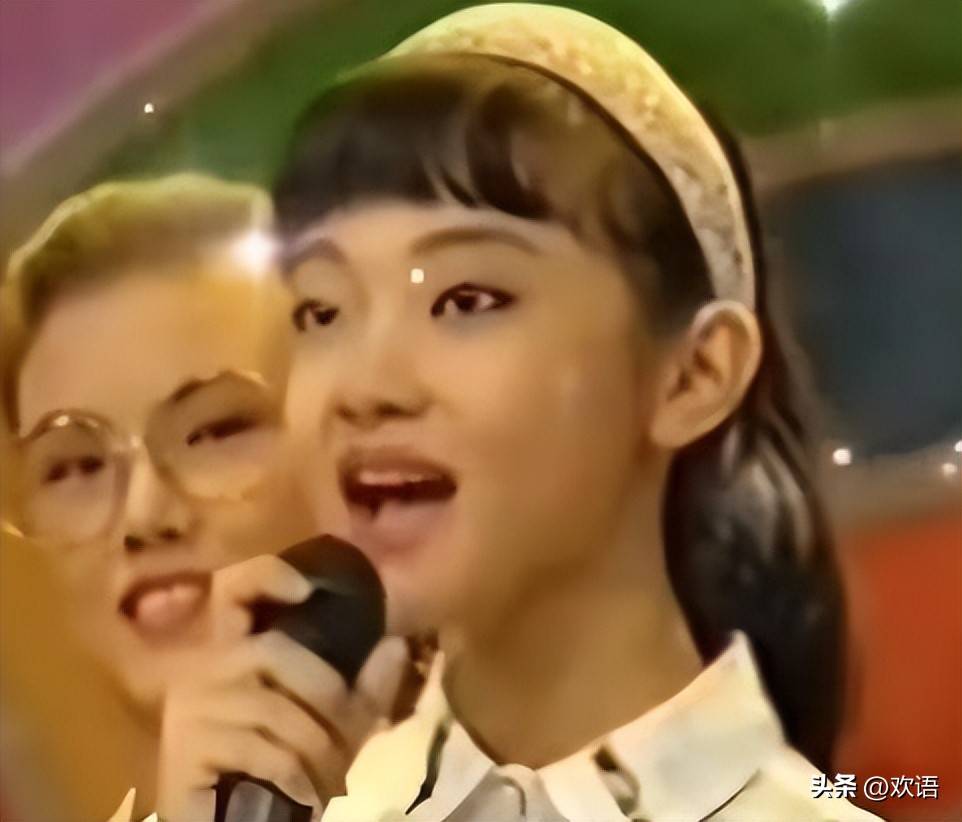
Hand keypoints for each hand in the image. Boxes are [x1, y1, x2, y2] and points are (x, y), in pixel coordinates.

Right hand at [156, 554, 408, 821]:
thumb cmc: (280, 774)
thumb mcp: (333, 729)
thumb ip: (363, 689)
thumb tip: (395, 644)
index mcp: (234, 649)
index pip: (235, 587)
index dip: (266, 575)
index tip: (306, 589)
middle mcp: (202, 666)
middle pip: (274, 651)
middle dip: (329, 697)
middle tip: (353, 738)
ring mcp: (189, 707)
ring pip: (275, 709)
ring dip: (318, 749)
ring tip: (334, 780)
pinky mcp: (184, 749)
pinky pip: (260, 750)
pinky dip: (294, 775)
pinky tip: (302, 793)